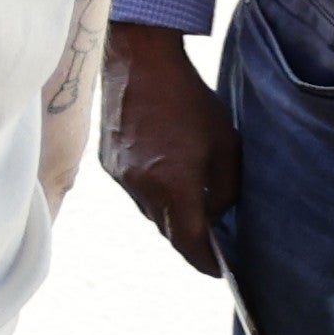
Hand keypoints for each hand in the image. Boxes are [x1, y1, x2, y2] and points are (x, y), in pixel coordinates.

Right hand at [103, 23, 238, 276]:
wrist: (139, 62)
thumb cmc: (190, 101)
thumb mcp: (226, 146)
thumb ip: (224, 189)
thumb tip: (216, 213)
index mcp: (171, 185)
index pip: (188, 241)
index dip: (205, 261)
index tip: (218, 271)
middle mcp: (139, 187)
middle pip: (166, 230)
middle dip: (189, 240)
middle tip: (210, 243)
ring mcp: (119, 175)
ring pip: (149, 211)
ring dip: (170, 214)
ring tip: (191, 203)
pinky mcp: (107, 161)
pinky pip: (134, 191)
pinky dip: (153, 192)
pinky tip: (166, 174)